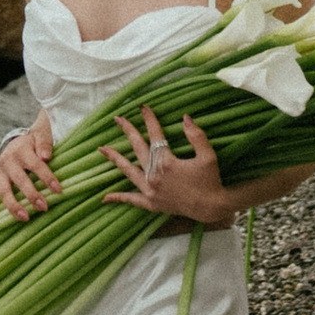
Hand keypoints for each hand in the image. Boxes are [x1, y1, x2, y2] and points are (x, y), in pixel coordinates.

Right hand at [0, 117, 60, 220]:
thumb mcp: (41, 134)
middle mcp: (7, 162)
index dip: (47, 178)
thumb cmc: (34, 141)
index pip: (35, 165)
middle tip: (44, 207)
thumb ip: (44, 142)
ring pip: (3, 191)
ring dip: (13, 205)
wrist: (18, 142)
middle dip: (31, 195)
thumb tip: (46, 156)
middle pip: (19, 180)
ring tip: (25, 218)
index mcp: (21, 150)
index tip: (58, 190)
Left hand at [101, 104, 230, 222]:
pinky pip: (132, 200)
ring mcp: (150, 191)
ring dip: (115, 159)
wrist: (211, 207)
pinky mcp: (152, 203)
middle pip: (138, 149)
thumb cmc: (211, 180)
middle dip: (128, 131)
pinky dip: (119, 198)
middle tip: (118, 119)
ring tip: (102, 149)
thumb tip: (185, 118)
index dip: (149, 120)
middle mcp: (154, 176)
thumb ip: (196, 136)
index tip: (144, 108)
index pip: (155, 136)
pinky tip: (105, 197)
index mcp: (166, 163)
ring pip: (128, 171)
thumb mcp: (208, 156)